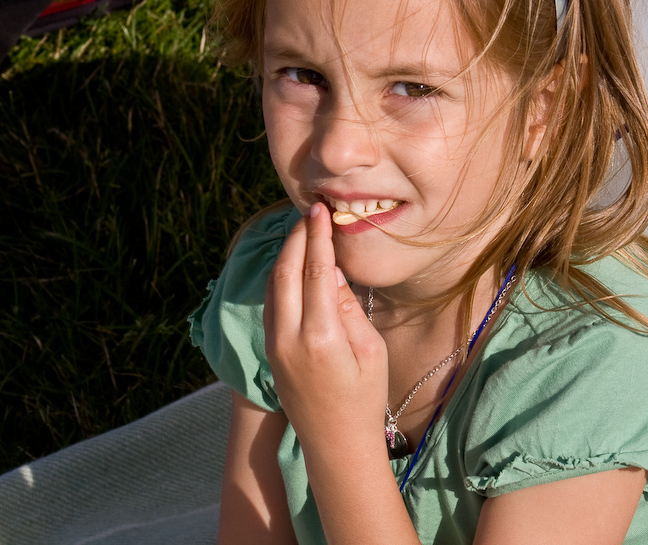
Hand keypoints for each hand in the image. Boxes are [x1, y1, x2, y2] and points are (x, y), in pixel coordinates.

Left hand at [263, 203, 388, 459]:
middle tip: (309, 213)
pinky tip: (292, 264)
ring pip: (272, 285)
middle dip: (296, 237)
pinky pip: (270, 302)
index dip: (317, 237)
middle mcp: (288, 337)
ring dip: (284, 254)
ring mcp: (273, 345)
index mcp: (320, 336)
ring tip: (301, 231)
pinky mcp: (269, 351)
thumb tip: (330, 271)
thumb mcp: (370, 350)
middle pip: (285, 271)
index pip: (314, 271)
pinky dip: (279, 276)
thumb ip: (348, 306)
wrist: (335, 444)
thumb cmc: (364, 398)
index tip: (320, 211)